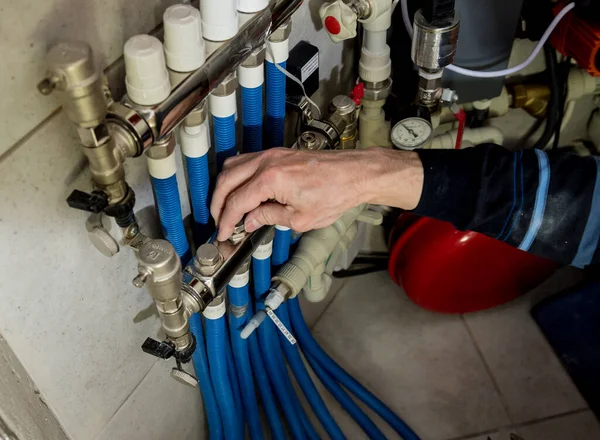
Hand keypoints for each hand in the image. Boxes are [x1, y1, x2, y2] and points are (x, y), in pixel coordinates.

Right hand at [210, 147, 422, 240]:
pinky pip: (246, 161)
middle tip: (219, 221)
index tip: (223, 233)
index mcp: (270, 179)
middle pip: (227, 181)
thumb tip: (250, 221)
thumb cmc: (334, 193)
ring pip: (233, 166)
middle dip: (218, 203)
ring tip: (226, 207)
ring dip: (225, 187)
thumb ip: (269, 217)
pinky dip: (237, 176)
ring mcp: (271, 154)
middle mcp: (267, 162)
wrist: (354, 174)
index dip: (226, 221)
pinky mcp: (278, 153)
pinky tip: (241, 191)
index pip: (236, 202)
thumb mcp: (300, 218)